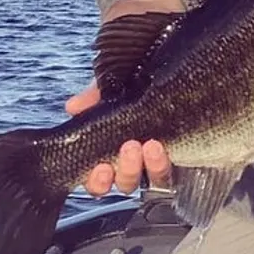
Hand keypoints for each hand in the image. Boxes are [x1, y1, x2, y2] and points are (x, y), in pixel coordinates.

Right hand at [65, 79, 172, 195]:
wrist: (174, 70)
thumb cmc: (140, 81)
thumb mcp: (114, 85)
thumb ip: (94, 97)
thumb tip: (73, 107)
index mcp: (112, 148)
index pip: (97, 178)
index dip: (96, 180)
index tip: (100, 167)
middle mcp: (134, 161)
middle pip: (124, 183)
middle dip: (126, 170)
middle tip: (130, 147)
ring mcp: (157, 161)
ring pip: (148, 182)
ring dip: (146, 166)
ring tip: (149, 145)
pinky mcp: (180, 158)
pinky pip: (168, 174)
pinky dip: (160, 164)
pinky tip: (159, 148)